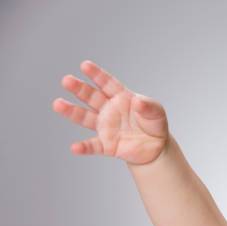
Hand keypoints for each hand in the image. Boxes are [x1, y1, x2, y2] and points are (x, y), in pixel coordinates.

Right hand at [52, 60, 169, 164]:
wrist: (156, 147)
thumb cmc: (154, 124)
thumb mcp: (157, 113)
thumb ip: (149, 106)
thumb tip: (138, 102)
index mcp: (121, 97)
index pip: (107, 84)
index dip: (97, 75)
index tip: (85, 65)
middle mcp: (109, 110)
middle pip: (92, 97)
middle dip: (79, 89)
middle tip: (66, 80)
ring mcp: (106, 127)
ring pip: (86, 118)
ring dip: (72, 112)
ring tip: (58, 104)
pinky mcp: (107, 145)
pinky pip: (94, 146)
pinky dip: (84, 147)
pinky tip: (75, 147)